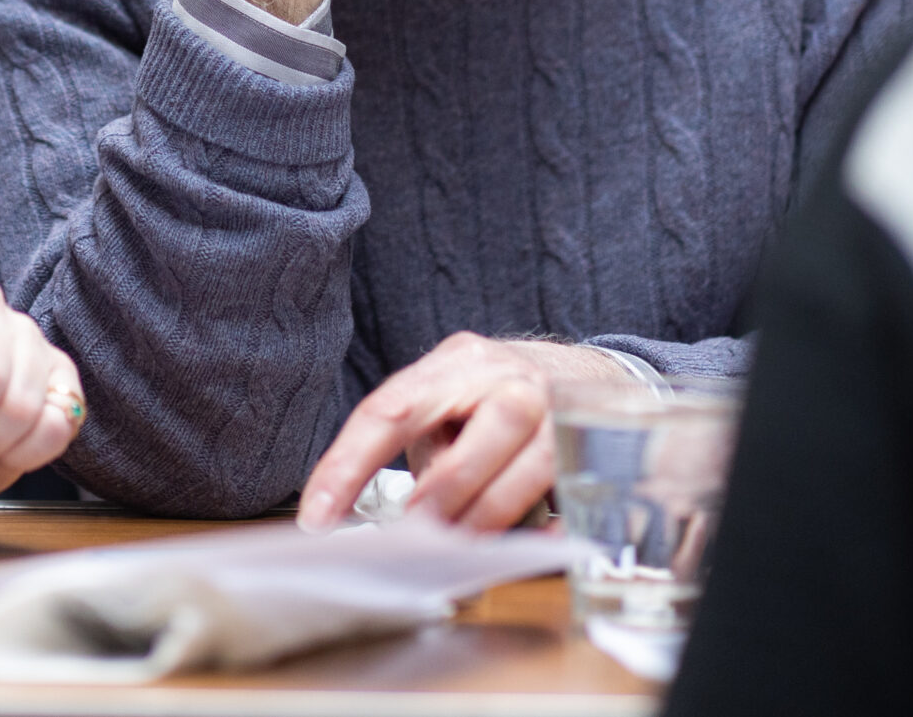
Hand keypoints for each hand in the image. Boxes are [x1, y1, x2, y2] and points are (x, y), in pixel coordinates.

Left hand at [297, 333, 639, 531]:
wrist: (587, 376)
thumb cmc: (494, 400)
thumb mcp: (448, 405)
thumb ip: (425, 446)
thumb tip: (393, 521)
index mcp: (456, 362)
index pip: (391, 408)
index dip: (349, 465)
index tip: (318, 517)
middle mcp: (512, 377)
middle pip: (481, 431)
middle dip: (443, 491)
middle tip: (412, 534)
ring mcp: (561, 411)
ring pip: (530, 465)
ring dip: (487, 515)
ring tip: (456, 547)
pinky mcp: (593, 449)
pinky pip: (570, 493)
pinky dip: (541, 529)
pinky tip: (517, 549)